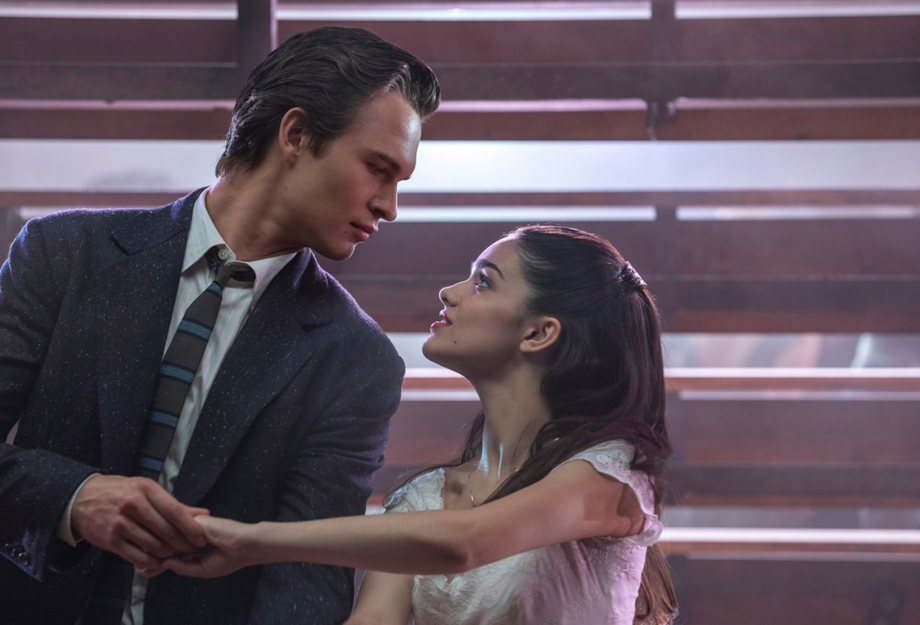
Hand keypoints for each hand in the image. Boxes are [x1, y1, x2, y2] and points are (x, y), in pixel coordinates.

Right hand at [71, 474, 208, 569]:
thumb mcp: (145, 489)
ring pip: (153, 545)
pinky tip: (158, 561)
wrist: (82, 499)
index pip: (174, 510)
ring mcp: (120, 523)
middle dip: (183, 543)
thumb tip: (201, 513)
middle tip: (192, 550)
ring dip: (168, 554)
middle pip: (165, 530)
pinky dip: (151, 561)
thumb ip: (173, 504)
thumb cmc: (118, 493)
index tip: (200, 537)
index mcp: (145, 489)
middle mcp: (133, 505)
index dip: (190, 527)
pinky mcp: (110, 539)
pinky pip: (136, 555)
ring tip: (177, 555)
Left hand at [147, 516, 254, 578]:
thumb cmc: (229, 558)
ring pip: (170, 536)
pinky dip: (168, 539)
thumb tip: (164, 563)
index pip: (173, 554)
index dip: (159, 562)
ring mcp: (191, 528)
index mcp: (193, 548)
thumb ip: (183, 568)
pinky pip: (177, 529)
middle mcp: (190, 537)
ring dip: (157, 547)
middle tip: (141, 566)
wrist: (243, 546)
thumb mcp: (202, 570)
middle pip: (168, 544)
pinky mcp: (193, 521)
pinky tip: (156, 548)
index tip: (146, 571)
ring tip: (146, 560)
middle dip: (153, 555)